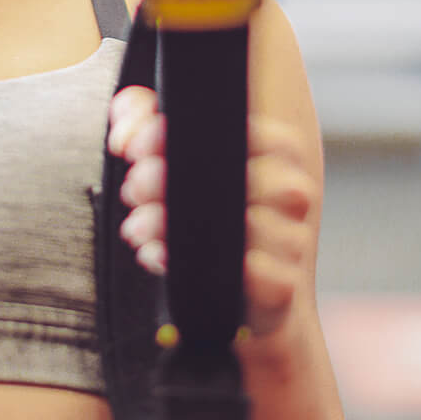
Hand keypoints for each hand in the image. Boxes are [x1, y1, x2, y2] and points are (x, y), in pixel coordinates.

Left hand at [106, 84, 317, 342]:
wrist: (235, 296)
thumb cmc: (206, 218)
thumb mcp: (173, 161)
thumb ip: (144, 123)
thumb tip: (126, 129)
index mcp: (279, 151)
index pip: (241, 128)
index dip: (180, 135)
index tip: (138, 148)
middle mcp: (293, 191)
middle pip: (235, 175)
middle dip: (167, 179)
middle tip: (133, 188)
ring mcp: (293, 239)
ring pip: (237, 224)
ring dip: (171, 226)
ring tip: (139, 225)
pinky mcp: (283, 285)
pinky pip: (247, 272)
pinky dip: (194, 266)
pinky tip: (162, 258)